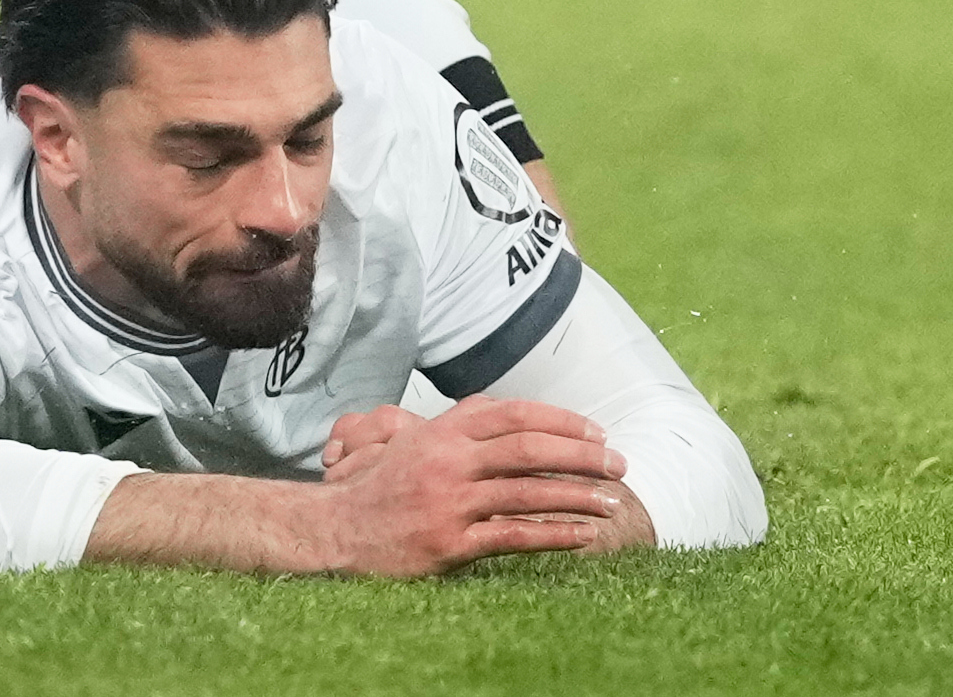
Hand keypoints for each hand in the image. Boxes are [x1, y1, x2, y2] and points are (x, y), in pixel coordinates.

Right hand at [312, 391, 641, 574]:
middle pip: (529, 449)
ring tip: (610, 502)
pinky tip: (582, 537)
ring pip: (527, 492)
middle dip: (581, 455)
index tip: (597, 432)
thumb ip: (456, 425)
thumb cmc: (376, 486)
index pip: (515, 415)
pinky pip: (512, 537)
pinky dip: (553, 534)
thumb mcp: (411, 440)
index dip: (561, 421)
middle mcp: (449, 462)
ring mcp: (449, 503)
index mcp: (443, 432)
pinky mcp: (448, 545)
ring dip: (576, 496)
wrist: (334, 532)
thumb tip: (497, 407)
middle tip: (619, 464)